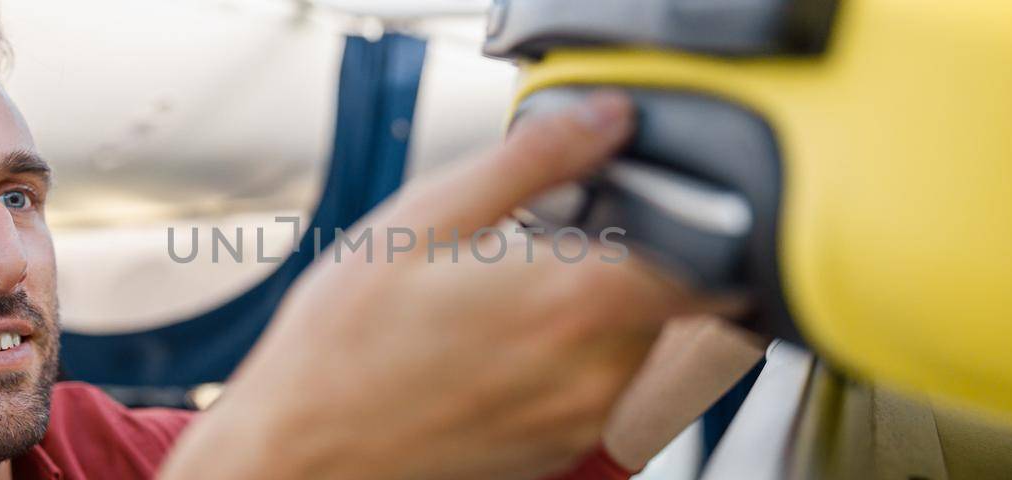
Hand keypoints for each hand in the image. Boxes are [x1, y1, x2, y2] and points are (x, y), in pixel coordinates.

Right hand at [159, 91, 740, 479]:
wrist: (303, 447)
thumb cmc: (345, 345)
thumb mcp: (427, 217)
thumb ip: (534, 162)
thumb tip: (603, 123)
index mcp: (577, 301)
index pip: (708, 256)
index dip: (680, 219)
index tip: (628, 207)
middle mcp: (599, 371)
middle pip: (688, 303)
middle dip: (646, 265)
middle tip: (563, 249)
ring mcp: (586, 420)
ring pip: (658, 351)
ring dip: (622, 317)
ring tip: (532, 300)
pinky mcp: (567, 450)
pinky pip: (618, 393)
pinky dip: (591, 362)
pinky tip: (517, 347)